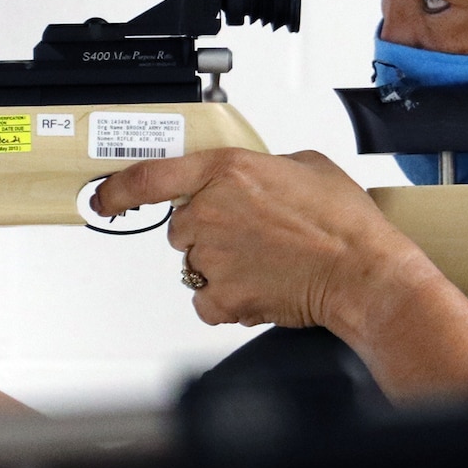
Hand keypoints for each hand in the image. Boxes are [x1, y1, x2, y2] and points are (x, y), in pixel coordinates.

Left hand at [93, 148, 425, 332]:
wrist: (363, 273)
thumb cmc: (344, 223)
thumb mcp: (305, 165)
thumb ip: (263, 167)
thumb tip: (254, 178)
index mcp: (227, 171)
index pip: (148, 177)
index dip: (117, 190)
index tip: (103, 198)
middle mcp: (211, 211)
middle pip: (181, 228)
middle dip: (209, 233)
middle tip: (253, 238)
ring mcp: (212, 257)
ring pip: (195, 266)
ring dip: (222, 268)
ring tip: (268, 264)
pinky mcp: (221, 297)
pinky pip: (207, 302)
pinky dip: (229, 301)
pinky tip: (262, 289)